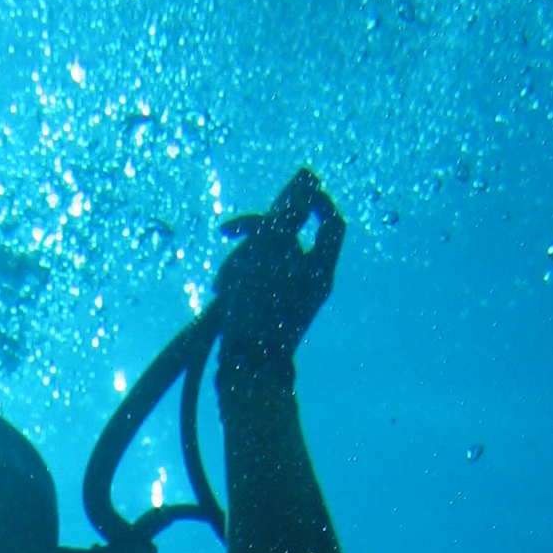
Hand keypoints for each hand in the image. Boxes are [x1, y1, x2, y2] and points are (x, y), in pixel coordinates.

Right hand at [214, 170, 345, 380]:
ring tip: (222, 283)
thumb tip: (306, 180)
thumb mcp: (271, 255)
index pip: (329, 222)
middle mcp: (310, 282)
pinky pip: (255, 281)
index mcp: (320, 270)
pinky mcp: (269, 312)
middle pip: (286, 237)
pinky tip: (223, 292)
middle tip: (229, 234)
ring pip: (264, 258)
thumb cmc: (260, 316)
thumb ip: (288, 216)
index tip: (288, 193)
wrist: (246, 371)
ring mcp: (289, 298)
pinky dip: (238, 280)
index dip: (314, 200)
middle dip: (254, 234)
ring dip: (240, 260)